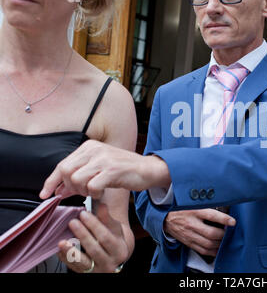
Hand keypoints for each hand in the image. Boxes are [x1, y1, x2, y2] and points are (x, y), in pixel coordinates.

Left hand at [39, 140, 170, 199]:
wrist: (148, 170)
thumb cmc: (123, 171)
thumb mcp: (98, 169)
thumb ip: (78, 177)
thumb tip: (58, 190)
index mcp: (89, 147)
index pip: (62, 164)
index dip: (51, 181)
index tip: (45, 194)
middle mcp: (94, 149)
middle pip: (65, 171)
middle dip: (68, 187)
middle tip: (79, 193)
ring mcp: (103, 159)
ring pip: (76, 179)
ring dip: (82, 191)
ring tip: (93, 192)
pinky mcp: (112, 170)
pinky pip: (92, 186)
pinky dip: (93, 194)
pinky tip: (101, 193)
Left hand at [58, 203, 129, 272]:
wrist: (114, 256)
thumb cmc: (114, 238)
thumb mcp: (114, 228)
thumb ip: (107, 218)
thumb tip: (102, 206)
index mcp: (119, 251)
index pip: (105, 237)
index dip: (94, 225)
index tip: (84, 214)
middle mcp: (110, 264)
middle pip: (94, 249)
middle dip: (82, 235)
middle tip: (72, 222)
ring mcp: (97, 271)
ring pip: (83, 263)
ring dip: (71, 251)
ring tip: (62, 241)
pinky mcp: (86, 274)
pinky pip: (74, 267)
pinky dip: (66, 258)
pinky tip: (60, 249)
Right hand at [164, 209, 235, 256]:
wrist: (166, 219)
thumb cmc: (182, 209)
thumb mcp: (193, 204)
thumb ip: (206, 206)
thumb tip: (222, 208)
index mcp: (194, 212)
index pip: (211, 215)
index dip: (223, 219)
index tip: (233, 222)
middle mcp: (192, 224)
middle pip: (211, 233)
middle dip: (223, 235)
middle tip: (229, 232)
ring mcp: (190, 235)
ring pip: (208, 244)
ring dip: (219, 244)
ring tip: (224, 240)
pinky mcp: (188, 242)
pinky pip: (202, 250)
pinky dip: (212, 251)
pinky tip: (217, 248)